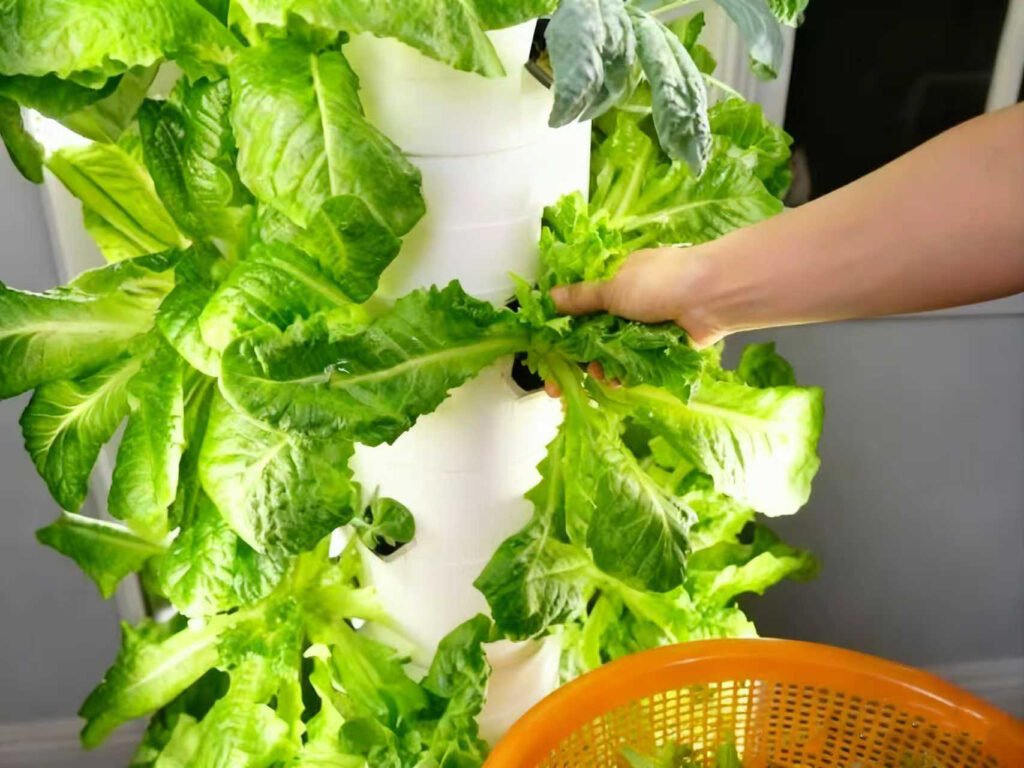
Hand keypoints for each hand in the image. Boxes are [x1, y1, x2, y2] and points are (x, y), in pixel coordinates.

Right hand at [543, 245, 726, 397]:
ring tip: (597, 375)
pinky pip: (632, 365)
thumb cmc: (661, 282)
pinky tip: (616, 381)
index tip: (544, 349)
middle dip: (575, 356)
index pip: (577, 305)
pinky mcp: (657, 347)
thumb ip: (580, 297)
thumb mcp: (612, 287)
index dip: (559, 328)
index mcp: (612, 281)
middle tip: (558, 381)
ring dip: (600, 366)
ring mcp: (641, 327)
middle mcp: (625, 303)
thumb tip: (550, 297)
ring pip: (610, 352)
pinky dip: (622, 373)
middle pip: (590, 334)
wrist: (710, 297)